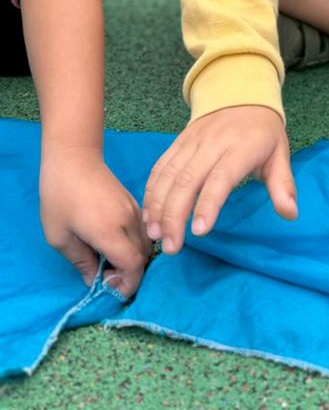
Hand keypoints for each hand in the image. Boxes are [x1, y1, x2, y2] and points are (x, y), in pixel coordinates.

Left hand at [40, 147, 151, 296]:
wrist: (75, 160)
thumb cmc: (60, 199)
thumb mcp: (59, 237)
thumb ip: (80, 262)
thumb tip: (94, 281)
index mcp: (109, 232)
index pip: (132, 265)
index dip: (127, 284)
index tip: (111, 290)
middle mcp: (128, 221)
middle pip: (143, 256)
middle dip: (130, 273)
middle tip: (107, 276)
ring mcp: (135, 210)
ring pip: (147, 243)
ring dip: (134, 257)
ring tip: (111, 260)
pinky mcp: (135, 202)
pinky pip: (144, 230)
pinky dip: (136, 243)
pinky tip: (116, 242)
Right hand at [143, 105, 296, 255]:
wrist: (241, 93)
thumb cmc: (263, 132)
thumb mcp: (280, 154)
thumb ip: (283, 185)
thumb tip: (291, 214)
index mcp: (240, 148)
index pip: (221, 178)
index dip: (208, 204)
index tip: (199, 231)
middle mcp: (211, 144)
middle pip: (187, 181)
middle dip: (175, 215)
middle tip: (172, 247)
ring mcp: (191, 142)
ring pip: (168, 175)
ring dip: (158, 206)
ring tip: (155, 235)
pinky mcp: (177, 142)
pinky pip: (160, 167)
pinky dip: (151, 191)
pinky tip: (149, 214)